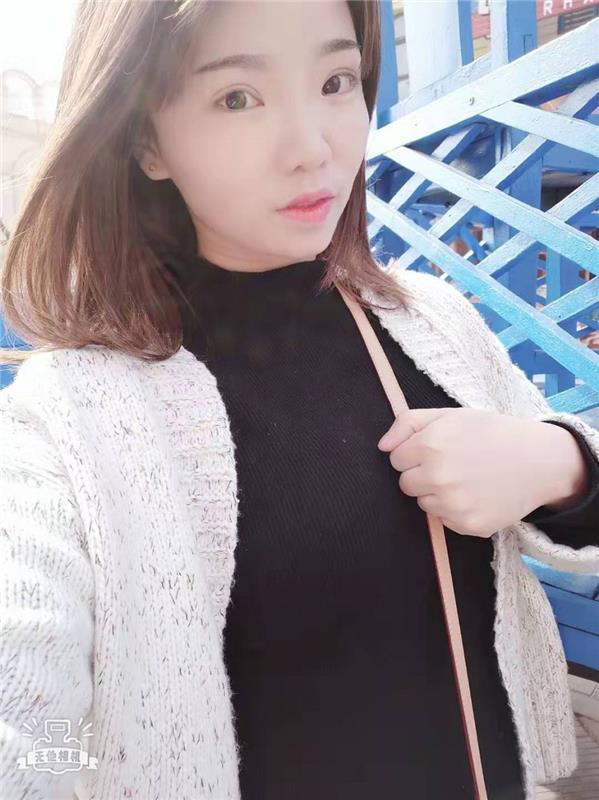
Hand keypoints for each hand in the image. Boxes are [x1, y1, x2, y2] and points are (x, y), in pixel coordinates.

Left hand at [377, 407, 563, 537]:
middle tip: (452, 465)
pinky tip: (476, 495)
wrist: (539, 461)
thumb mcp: (450, 415)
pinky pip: (444, 521)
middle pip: (405, 484)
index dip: (415, 453)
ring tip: (466, 479)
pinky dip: (455, 511)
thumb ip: (408, 423)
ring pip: (423, 503)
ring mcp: (452, 504)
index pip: (396, 459)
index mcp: (430, 445)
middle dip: (422, 474)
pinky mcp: (467, 525)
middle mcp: (438, 476)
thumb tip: (382, 447)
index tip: (436, 449)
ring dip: (437, 494)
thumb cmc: (491, 433)